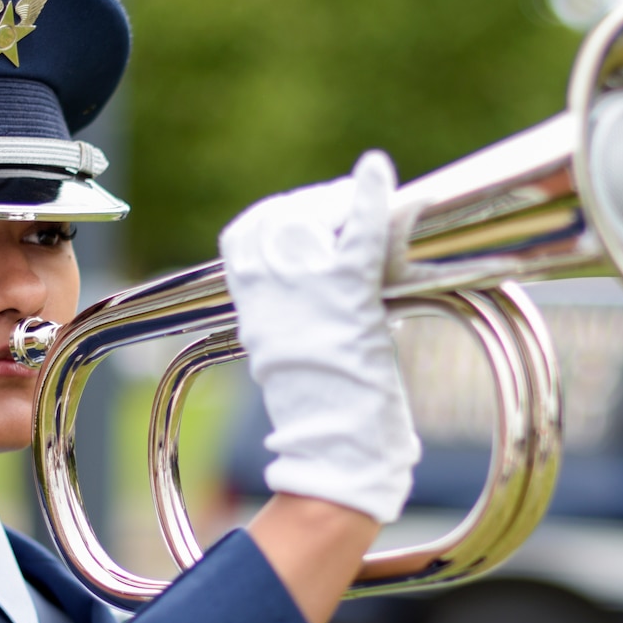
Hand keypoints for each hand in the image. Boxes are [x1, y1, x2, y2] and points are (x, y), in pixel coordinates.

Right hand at [220, 150, 421, 525]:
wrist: (333, 452)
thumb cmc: (322, 415)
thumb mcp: (291, 355)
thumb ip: (301, 316)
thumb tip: (338, 292)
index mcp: (248, 306)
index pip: (245, 235)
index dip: (278, 216)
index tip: (305, 213)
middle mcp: (269, 290)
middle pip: (285, 218)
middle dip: (318, 205)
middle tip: (347, 206)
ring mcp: (307, 290)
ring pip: (320, 218)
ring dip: (342, 204)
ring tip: (364, 200)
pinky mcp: (348, 296)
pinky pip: (360, 234)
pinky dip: (371, 198)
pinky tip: (377, 170)